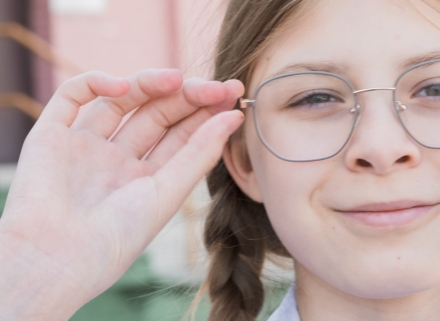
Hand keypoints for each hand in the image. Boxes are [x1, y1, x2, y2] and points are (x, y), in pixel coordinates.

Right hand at [0, 70, 243, 319]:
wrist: (57, 257)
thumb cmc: (117, 236)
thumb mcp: (168, 193)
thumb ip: (200, 153)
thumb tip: (235, 116)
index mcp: (147, 179)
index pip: (182, 135)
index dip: (207, 113)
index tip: (233, 94)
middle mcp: (117, 160)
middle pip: (157, 114)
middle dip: (187, 96)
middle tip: (216, 85)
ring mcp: (85, 146)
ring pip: (121, 100)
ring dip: (150, 84)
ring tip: (176, 79)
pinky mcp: (51, 135)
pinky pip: (72, 96)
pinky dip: (96, 82)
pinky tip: (122, 86)